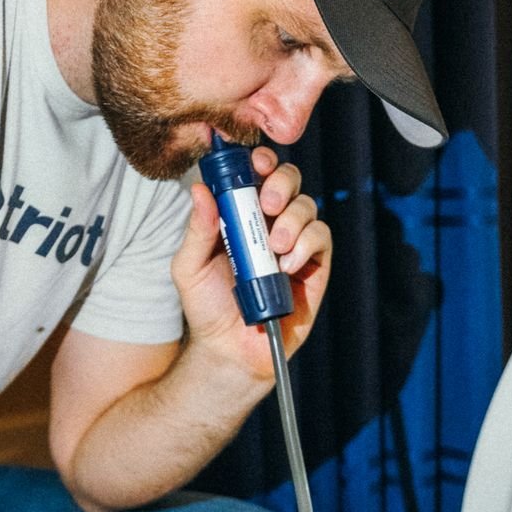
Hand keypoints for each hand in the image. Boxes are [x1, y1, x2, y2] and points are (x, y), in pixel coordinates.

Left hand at [171, 146, 332, 380]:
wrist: (229, 350)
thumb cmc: (207, 307)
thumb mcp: (189, 266)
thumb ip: (198, 229)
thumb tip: (200, 189)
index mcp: (240, 215)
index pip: (256, 175)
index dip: (259, 161)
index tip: (254, 161)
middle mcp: (270, 223)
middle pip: (289, 180)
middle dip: (281, 182)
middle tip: (267, 202)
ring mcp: (295, 243)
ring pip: (307, 206)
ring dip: (292, 219)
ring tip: (274, 247)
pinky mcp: (314, 266)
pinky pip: (321, 237)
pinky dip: (306, 244)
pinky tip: (287, 265)